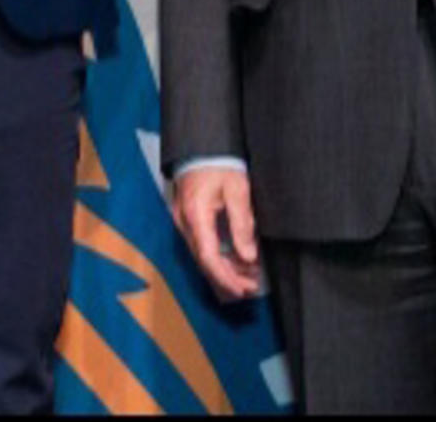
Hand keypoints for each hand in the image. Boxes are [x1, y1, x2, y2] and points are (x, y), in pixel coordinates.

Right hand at [170, 165, 262, 301]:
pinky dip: (219, 255)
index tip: (242, 289)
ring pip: (203, 254)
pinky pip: (202, 244)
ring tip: (248, 276)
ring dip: (225, 268)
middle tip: (251, 287)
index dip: (225, 277)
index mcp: (196, 215)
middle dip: (228, 276)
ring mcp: (183, 222)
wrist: (201, 147)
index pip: (209, 256)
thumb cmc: (219, 164)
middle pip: (205, 260)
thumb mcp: (237, 190)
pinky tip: (236, 259)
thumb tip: (248, 256)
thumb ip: (242, 223)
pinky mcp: (188, 220)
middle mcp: (185, 223)